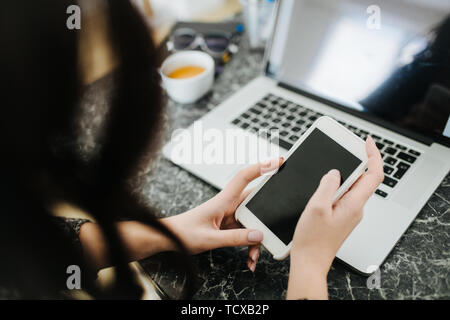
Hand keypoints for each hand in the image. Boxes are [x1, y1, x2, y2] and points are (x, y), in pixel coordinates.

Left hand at [162, 158, 283, 271]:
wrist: (170, 238)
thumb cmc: (183, 233)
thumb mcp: (210, 239)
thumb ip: (235, 238)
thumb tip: (258, 235)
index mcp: (223, 200)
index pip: (244, 178)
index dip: (261, 167)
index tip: (277, 162)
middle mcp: (228, 205)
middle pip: (256, 204)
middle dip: (266, 220)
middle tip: (272, 235)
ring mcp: (229, 215)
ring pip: (253, 222)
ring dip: (256, 240)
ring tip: (254, 258)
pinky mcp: (229, 225)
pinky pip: (246, 232)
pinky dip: (250, 246)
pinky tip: (249, 259)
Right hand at [287, 136, 382, 298]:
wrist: (310, 262)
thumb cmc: (312, 240)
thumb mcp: (316, 207)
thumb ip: (327, 186)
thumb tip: (334, 173)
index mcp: (354, 204)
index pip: (374, 175)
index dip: (373, 156)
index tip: (367, 142)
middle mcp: (355, 209)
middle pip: (362, 179)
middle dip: (353, 162)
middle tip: (342, 149)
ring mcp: (348, 213)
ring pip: (350, 187)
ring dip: (341, 176)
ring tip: (325, 170)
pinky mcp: (340, 217)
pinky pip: (342, 196)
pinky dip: (334, 187)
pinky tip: (320, 188)